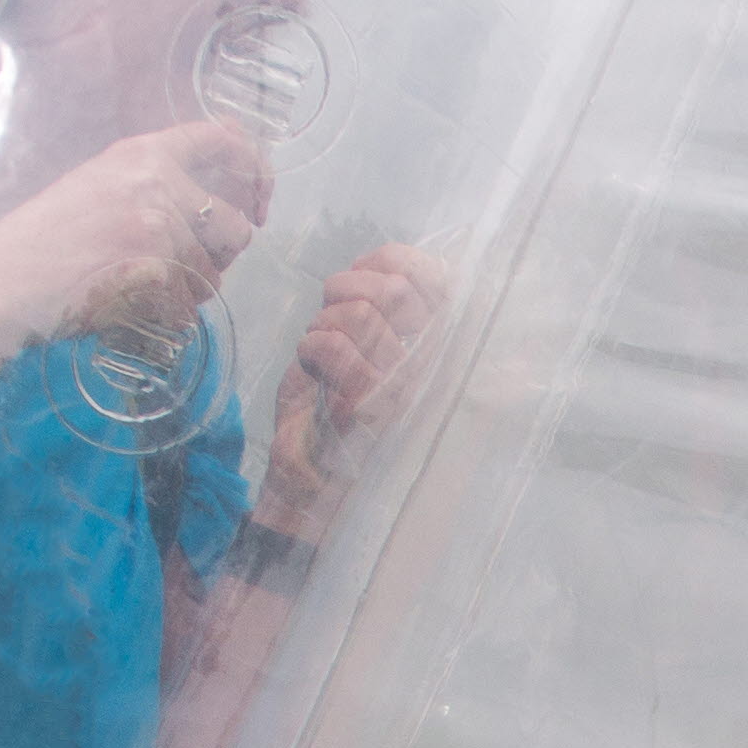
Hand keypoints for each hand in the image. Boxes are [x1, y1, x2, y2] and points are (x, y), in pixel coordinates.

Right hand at [0, 120, 273, 356]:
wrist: (7, 279)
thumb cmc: (46, 239)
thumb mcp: (99, 185)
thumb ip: (155, 186)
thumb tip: (214, 208)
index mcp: (143, 154)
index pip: (221, 140)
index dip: (252, 168)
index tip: (258, 198)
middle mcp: (159, 185)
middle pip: (236, 227)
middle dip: (220, 255)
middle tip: (184, 268)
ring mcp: (162, 231)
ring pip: (214, 276)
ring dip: (188, 291)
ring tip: (138, 287)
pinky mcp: (160, 275)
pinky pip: (191, 309)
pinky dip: (169, 318)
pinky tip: (130, 308)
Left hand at [259, 242, 449, 538]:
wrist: (310, 485)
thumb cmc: (332, 415)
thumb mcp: (362, 350)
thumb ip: (380, 308)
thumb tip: (385, 265)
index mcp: (437, 347)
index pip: (434, 277)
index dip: (390, 262)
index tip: (363, 279)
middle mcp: (431, 367)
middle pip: (393, 290)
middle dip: (346, 290)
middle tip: (333, 320)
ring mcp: (403, 388)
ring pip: (359, 313)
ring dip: (324, 324)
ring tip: (322, 355)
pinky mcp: (367, 406)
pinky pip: (332, 343)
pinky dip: (310, 349)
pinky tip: (314, 373)